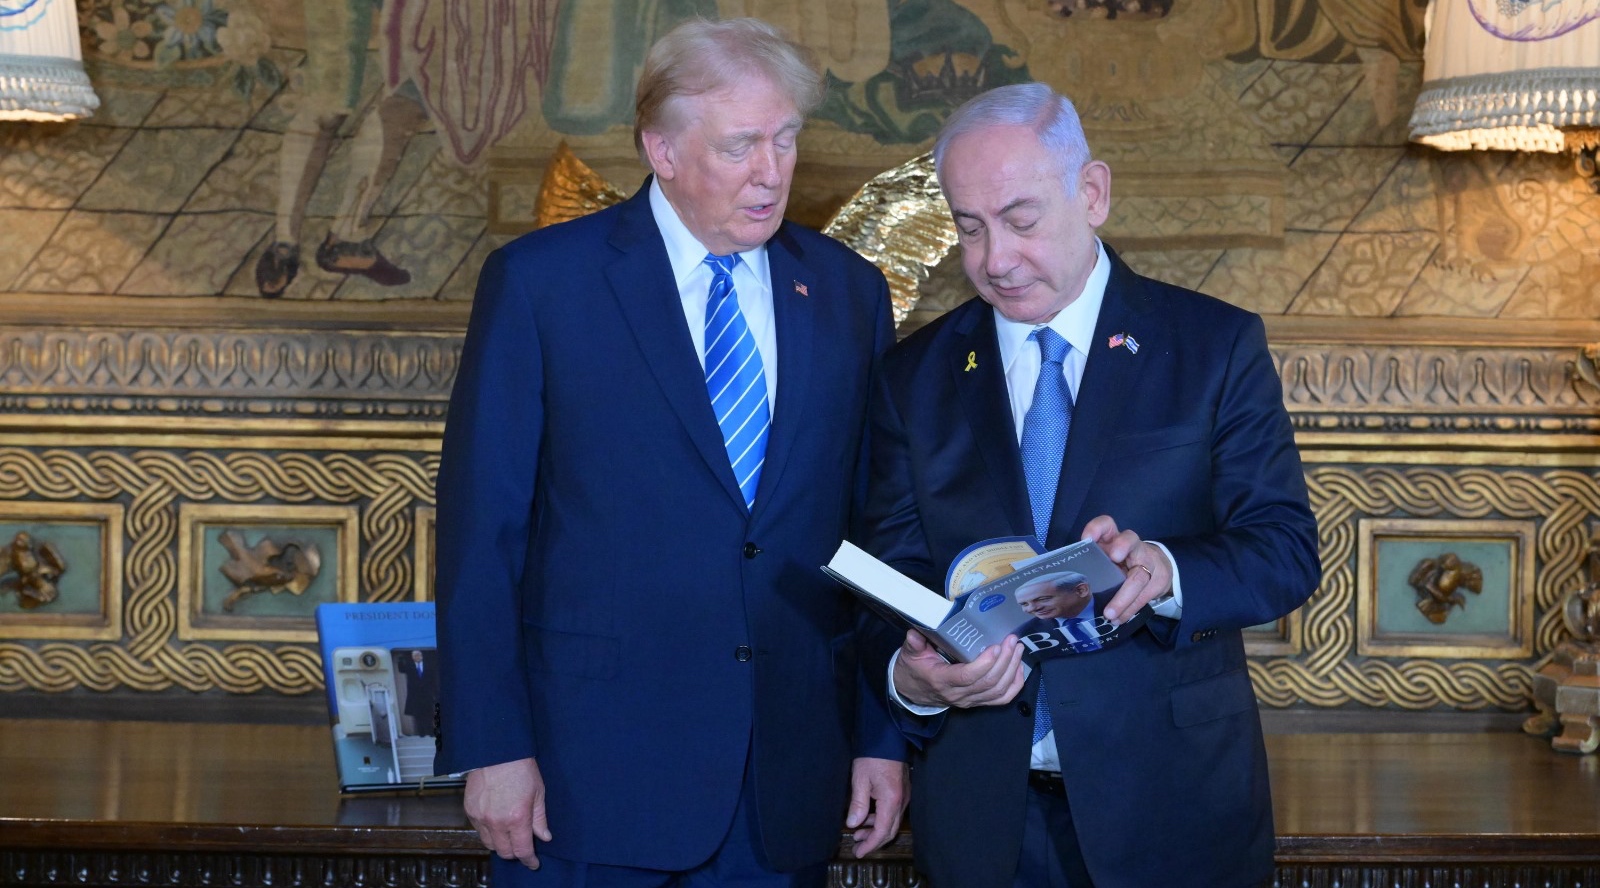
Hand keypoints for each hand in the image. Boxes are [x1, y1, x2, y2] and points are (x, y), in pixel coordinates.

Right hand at [463, 757, 552, 869]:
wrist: (497, 751)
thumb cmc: (520, 768)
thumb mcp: (538, 793)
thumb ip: (539, 819)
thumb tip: (544, 837)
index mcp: (517, 818)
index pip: (522, 850)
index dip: (529, 860)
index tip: (533, 863)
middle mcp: (497, 822)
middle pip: (504, 852)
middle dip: (515, 853)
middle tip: (522, 846)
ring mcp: (481, 817)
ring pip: (489, 844)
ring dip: (500, 844)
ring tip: (509, 834)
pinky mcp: (470, 810)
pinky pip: (478, 831)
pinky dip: (488, 832)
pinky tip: (496, 822)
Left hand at [845, 756, 908, 857]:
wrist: (887, 736)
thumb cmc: (872, 756)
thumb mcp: (860, 780)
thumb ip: (858, 804)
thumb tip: (853, 824)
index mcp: (892, 801)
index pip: (882, 832)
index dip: (871, 845)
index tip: (858, 853)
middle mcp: (902, 802)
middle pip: (890, 831)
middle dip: (874, 841)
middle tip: (857, 847)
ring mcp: (904, 796)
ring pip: (892, 822)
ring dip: (876, 830)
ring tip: (857, 833)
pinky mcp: (902, 790)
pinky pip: (893, 812)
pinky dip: (880, 819)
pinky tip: (867, 817)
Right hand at [892, 628, 1025, 708]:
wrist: (911, 692)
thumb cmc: (913, 669)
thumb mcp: (909, 655)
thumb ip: (913, 644)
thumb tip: (915, 634)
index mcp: (942, 681)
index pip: (967, 677)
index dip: (985, 663)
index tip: (996, 646)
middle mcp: (958, 695)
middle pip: (988, 683)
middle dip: (1005, 661)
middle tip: (1012, 641)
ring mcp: (970, 700)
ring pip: (998, 691)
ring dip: (1012, 670)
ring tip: (1017, 649)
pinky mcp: (977, 702)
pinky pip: (1001, 699)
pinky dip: (1014, 685)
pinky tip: (1018, 668)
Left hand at [1081, 515, 1172, 623]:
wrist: (1157, 567)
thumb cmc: (1122, 562)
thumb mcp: (1107, 558)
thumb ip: (1092, 563)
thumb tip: (1068, 585)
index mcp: (1115, 538)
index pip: (1107, 524)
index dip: (1097, 528)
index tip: (1087, 539)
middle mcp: (1133, 546)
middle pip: (1131, 541)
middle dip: (1123, 546)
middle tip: (1114, 557)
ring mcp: (1148, 563)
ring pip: (1139, 576)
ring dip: (1123, 598)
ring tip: (1110, 614)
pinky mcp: (1157, 581)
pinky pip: (1143, 597)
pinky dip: (1129, 610)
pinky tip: (1118, 619)